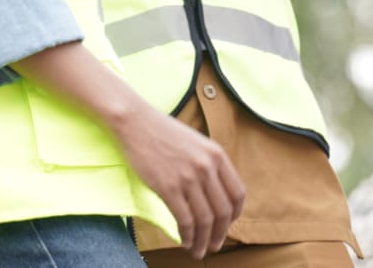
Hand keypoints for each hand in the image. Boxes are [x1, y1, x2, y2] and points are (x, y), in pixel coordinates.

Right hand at [113, 107, 245, 258]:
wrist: (135, 122)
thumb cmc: (162, 132)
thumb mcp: (195, 142)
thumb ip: (207, 163)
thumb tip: (213, 192)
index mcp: (217, 154)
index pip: (237, 193)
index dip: (235, 214)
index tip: (227, 224)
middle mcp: (207, 167)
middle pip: (223, 211)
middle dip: (220, 234)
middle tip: (214, 245)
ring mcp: (188, 177)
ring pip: (205, 220)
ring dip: (204, 241)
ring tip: (199, 251)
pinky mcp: (168, 187)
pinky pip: (185, 220)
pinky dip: (188, 236)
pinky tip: (185, 241)